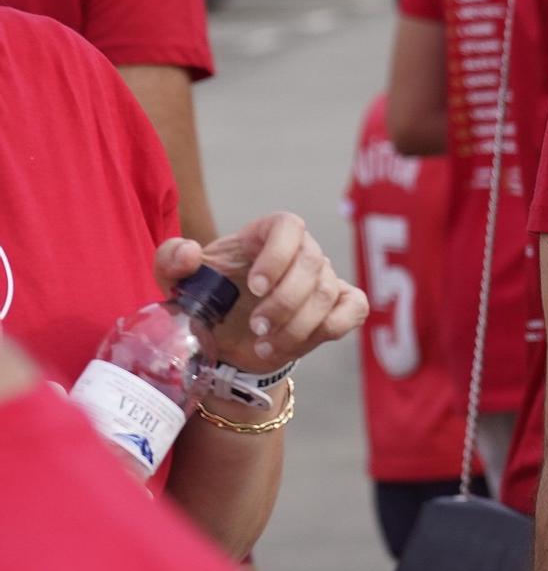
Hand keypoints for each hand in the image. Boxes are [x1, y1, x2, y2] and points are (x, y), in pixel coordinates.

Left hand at [154, 213, 367, 373]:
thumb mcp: (178, 282)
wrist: (229, 341)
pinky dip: (333, 325)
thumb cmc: (208, 301)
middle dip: (285, 302)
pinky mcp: (339, 304)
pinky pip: (354, 308)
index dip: (277, 255)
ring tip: (265, 344)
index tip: (255, 286)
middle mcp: (302, 251)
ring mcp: (324, 277)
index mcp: (266, 235)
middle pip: (312, 264)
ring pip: (327, 293)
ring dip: (297, 325)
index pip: (288, 227)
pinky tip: (302, 342)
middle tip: (256, 327)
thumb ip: (171, 260)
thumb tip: (190, 253)